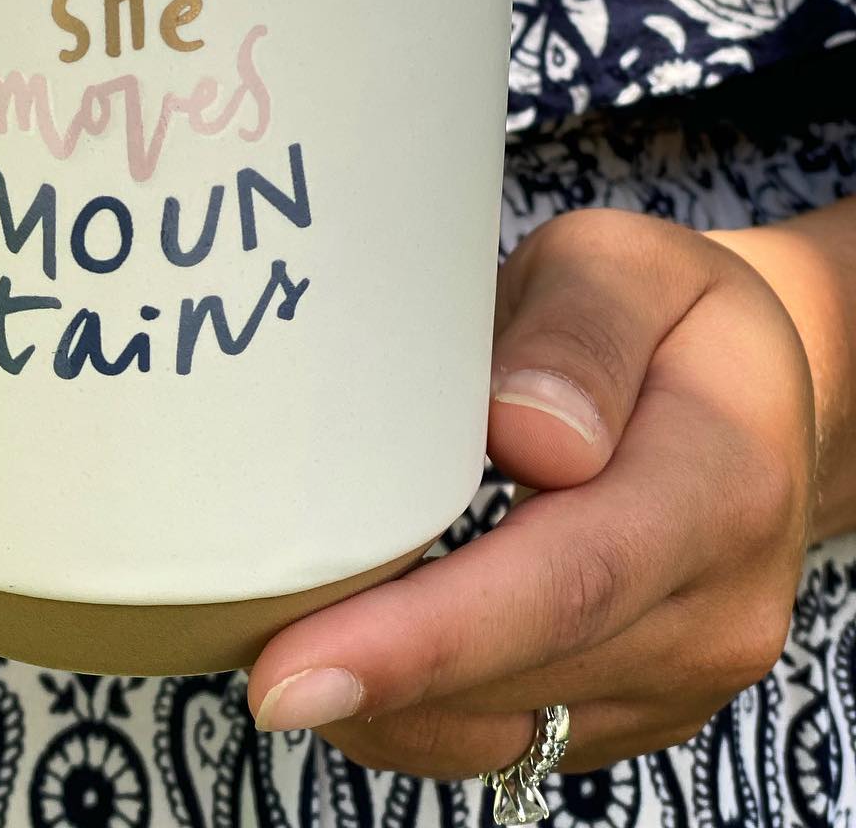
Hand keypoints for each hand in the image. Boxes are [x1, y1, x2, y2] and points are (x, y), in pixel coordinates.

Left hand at [245, 208, 813, 777]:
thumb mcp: (626, 266)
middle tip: (251, 673)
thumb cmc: (663, 314)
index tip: (299, 665)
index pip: (565, 583)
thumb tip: (531, 437)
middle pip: (524, 671)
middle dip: (377, 682)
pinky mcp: (633, 704)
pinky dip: (415, 714)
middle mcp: (715, 609)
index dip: (427, 637)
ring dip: (385, 707)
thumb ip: (579, 334)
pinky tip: (346, 661)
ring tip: (278, 648)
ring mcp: (680, 675)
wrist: (754, 394)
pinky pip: (514, 739)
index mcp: (718, 486)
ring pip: (508, 729)